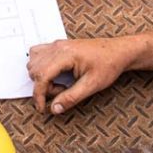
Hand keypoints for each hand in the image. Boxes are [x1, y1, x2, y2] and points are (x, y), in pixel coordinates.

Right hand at [25, 35, 144, 115]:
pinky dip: (40, 67)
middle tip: (62, 92)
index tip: (43, 108)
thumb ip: (71, 97)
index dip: (39, 95)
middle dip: (44, 87)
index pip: (41, 75)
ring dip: (41, 77)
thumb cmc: (108, 64)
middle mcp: (58, 47)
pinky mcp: (59, 45)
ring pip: (34, 62)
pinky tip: (54, 74)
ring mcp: (57, 44)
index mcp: (65, 54)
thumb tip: (55, 108)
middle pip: (35, 70)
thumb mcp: (92, 85)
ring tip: (60, 83)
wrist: (119, 51)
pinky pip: (38, 54)